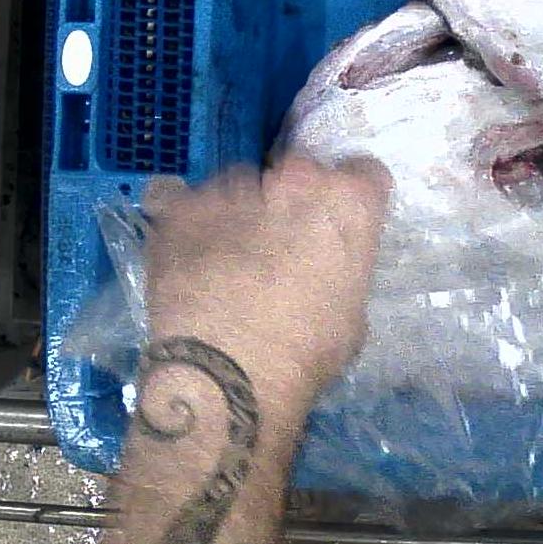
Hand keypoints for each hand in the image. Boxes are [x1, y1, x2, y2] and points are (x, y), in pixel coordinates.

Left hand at [141, 155, 390, 413]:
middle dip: (293, 199)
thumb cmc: (307, 352)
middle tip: (282, 242)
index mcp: (348, 203)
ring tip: (226, 252)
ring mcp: (234, 187)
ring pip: (241, 182)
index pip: (363, 174)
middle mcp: (295, 179)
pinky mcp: (182, 206)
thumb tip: (323, 269)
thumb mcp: (352, 311)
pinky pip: (179, 196)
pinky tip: (184, 248)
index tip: (338, 226)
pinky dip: (184, 217)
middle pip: (299, 170)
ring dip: (239, 207)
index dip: (349, 201)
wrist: (227, 373)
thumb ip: (341, 269)